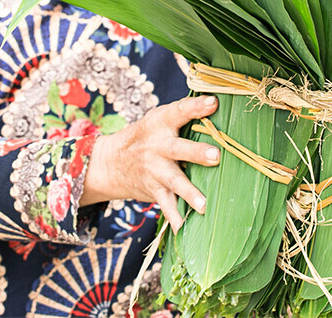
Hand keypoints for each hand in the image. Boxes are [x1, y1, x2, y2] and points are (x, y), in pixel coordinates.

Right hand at [80, 95, 220, 231]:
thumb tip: (220, 104)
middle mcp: (157, 146)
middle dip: (196, 153)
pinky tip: (184, 229)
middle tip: (215, 156)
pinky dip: (174, 217)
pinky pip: (165, 204)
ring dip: (189, 193)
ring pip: (173, 180)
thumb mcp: (160, 118)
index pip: (179, 110)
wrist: (111, 161)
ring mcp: (154, 170)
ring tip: (205, 205)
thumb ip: (186, 113)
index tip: (213, 103)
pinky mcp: (153, 189)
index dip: (196, 106)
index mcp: (161, 122)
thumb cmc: (149, 135)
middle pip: (177, 148)